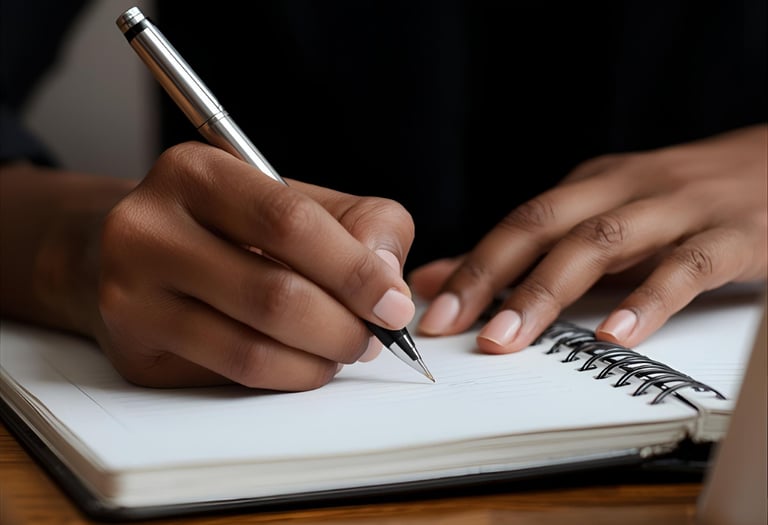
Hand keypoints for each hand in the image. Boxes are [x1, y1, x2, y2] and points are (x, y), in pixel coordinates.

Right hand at [1, 142, 414, 390]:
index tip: (394, 305)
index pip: (290, 223)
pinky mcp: (134, 350)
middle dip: (343, 327)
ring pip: (251, 350)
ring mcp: (129, 295)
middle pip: (273, 295)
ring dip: (318, 362)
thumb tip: (390, 285)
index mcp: (196, 172)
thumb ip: (364, 226)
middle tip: (373, 338)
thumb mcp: (301, 200)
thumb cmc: (235, 225)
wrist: (143, 252)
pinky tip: (302, 362)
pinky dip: (286, 377)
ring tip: (342, 350)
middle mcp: (148, 229)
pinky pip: (230, 378)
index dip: (353, 271)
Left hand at [411, 124, 766, 351]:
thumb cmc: (679, 204)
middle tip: (458, 327)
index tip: (434, 313)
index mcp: (591, 186)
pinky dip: (648, 301)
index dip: (472, 267)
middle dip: (494, 276)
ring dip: (549, 291)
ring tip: (511, 338)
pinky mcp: (733, 235)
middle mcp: (625, 189)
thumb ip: (527, 253)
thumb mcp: (602, 217)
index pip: (518, 224)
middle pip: (545, 226)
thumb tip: (440, 278)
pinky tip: (616, 336)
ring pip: (602, 243)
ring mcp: (678, 210)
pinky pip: (686, 267)